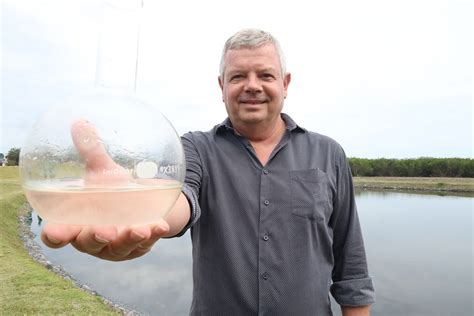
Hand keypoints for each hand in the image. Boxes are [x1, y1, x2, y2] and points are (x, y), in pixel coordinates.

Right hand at [40, 119, 170, 260]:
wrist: (143, 202)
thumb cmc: (113, 190)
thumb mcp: (103, 172)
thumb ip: (91, 152)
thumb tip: (80, 122)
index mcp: (75, 222)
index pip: (57, 234)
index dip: (55, 235)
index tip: (55, 231)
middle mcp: (91, 238)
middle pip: (87, 243)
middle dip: (94, 238)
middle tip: (104, 230)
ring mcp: (114, 247)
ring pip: (118, 248)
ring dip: (127, 239)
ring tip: (139, 229)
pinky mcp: (136, 248)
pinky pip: (143, 245)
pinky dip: (152, 236)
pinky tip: (160, 226)